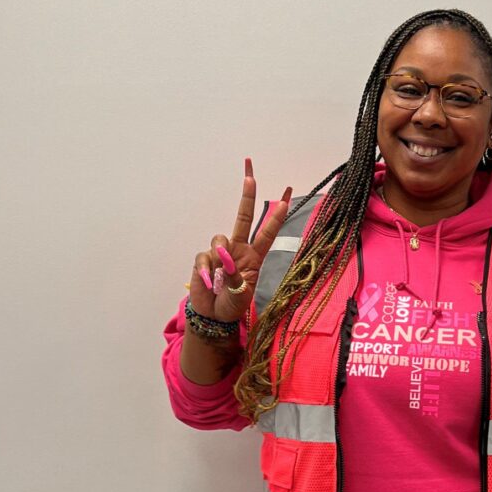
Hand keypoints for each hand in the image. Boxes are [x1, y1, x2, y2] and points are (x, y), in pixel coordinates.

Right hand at [188, 158, 292, 323]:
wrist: (213, 315)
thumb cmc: (232, 304)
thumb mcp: (242, 293)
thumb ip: (236, 274)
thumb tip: (223, 253)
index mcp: (254, 257)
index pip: (268, 232)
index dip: (277, 217)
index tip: (287, 199)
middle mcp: (239, 249)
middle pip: (244, 216)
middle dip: (247, 195)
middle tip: (250, 176)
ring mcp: (221, 252)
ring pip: (220, 239)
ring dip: (220, 257)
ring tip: (220, 280)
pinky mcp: (204, 258)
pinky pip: (205, 257)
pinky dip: (207, 270)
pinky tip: (208, 282)